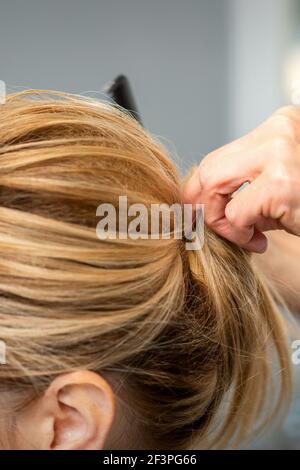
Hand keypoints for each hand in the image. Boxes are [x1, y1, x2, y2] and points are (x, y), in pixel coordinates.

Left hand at [184, 106, 299, 252]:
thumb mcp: (281, 180)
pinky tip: (261, 241)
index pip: (218, 156)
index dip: (199, 189)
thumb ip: (248, 182)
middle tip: (219, 229)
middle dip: (203, 206)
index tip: (199, 212)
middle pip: (209, 168)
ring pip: (214, 186)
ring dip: (223, 223)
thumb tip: (202, 201)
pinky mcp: (283, 184)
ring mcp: (281, 154)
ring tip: (248, 235)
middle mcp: (279, 131)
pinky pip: (236, 214)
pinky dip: (240, 234)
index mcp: (279, 125)